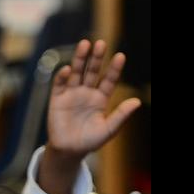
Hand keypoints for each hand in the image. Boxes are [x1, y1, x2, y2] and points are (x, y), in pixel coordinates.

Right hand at [47, 39, 140, 158]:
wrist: (69, 151)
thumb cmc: (90, 141)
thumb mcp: (109, 129)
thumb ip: (121, 115)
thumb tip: (137, 102)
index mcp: (101, 99)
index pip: (109, 80)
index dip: (114, 69)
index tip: (121, 56)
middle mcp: (86, 93)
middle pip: (92, 71)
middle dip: (97, 58)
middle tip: (101, 43)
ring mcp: (71, 94)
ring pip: (77, 73)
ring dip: (80, 59)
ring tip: (84, 44)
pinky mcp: (57, 99)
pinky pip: (60, 85)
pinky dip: (63, 77)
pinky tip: (67, 70)